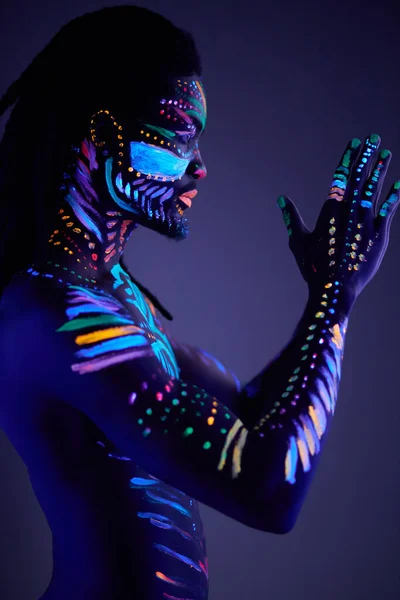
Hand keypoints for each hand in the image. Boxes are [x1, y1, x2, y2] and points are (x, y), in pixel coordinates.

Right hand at [277, 134, 399, 308]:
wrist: (334, 287)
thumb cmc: (313, 266)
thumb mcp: (299, 241)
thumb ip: (292, 217)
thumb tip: (281, 199)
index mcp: (330, 210)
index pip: (341, 176)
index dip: (348, 158)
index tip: (355, 143)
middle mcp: (349, 210)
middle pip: (360, 176)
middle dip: (367, 156)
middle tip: (374, 139)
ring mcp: (366, 221)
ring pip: (375, 188)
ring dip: (381, 170)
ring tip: (386, 154)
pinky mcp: (379, 234)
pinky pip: (388, 210)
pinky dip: (394, 195)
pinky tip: (399, 183)